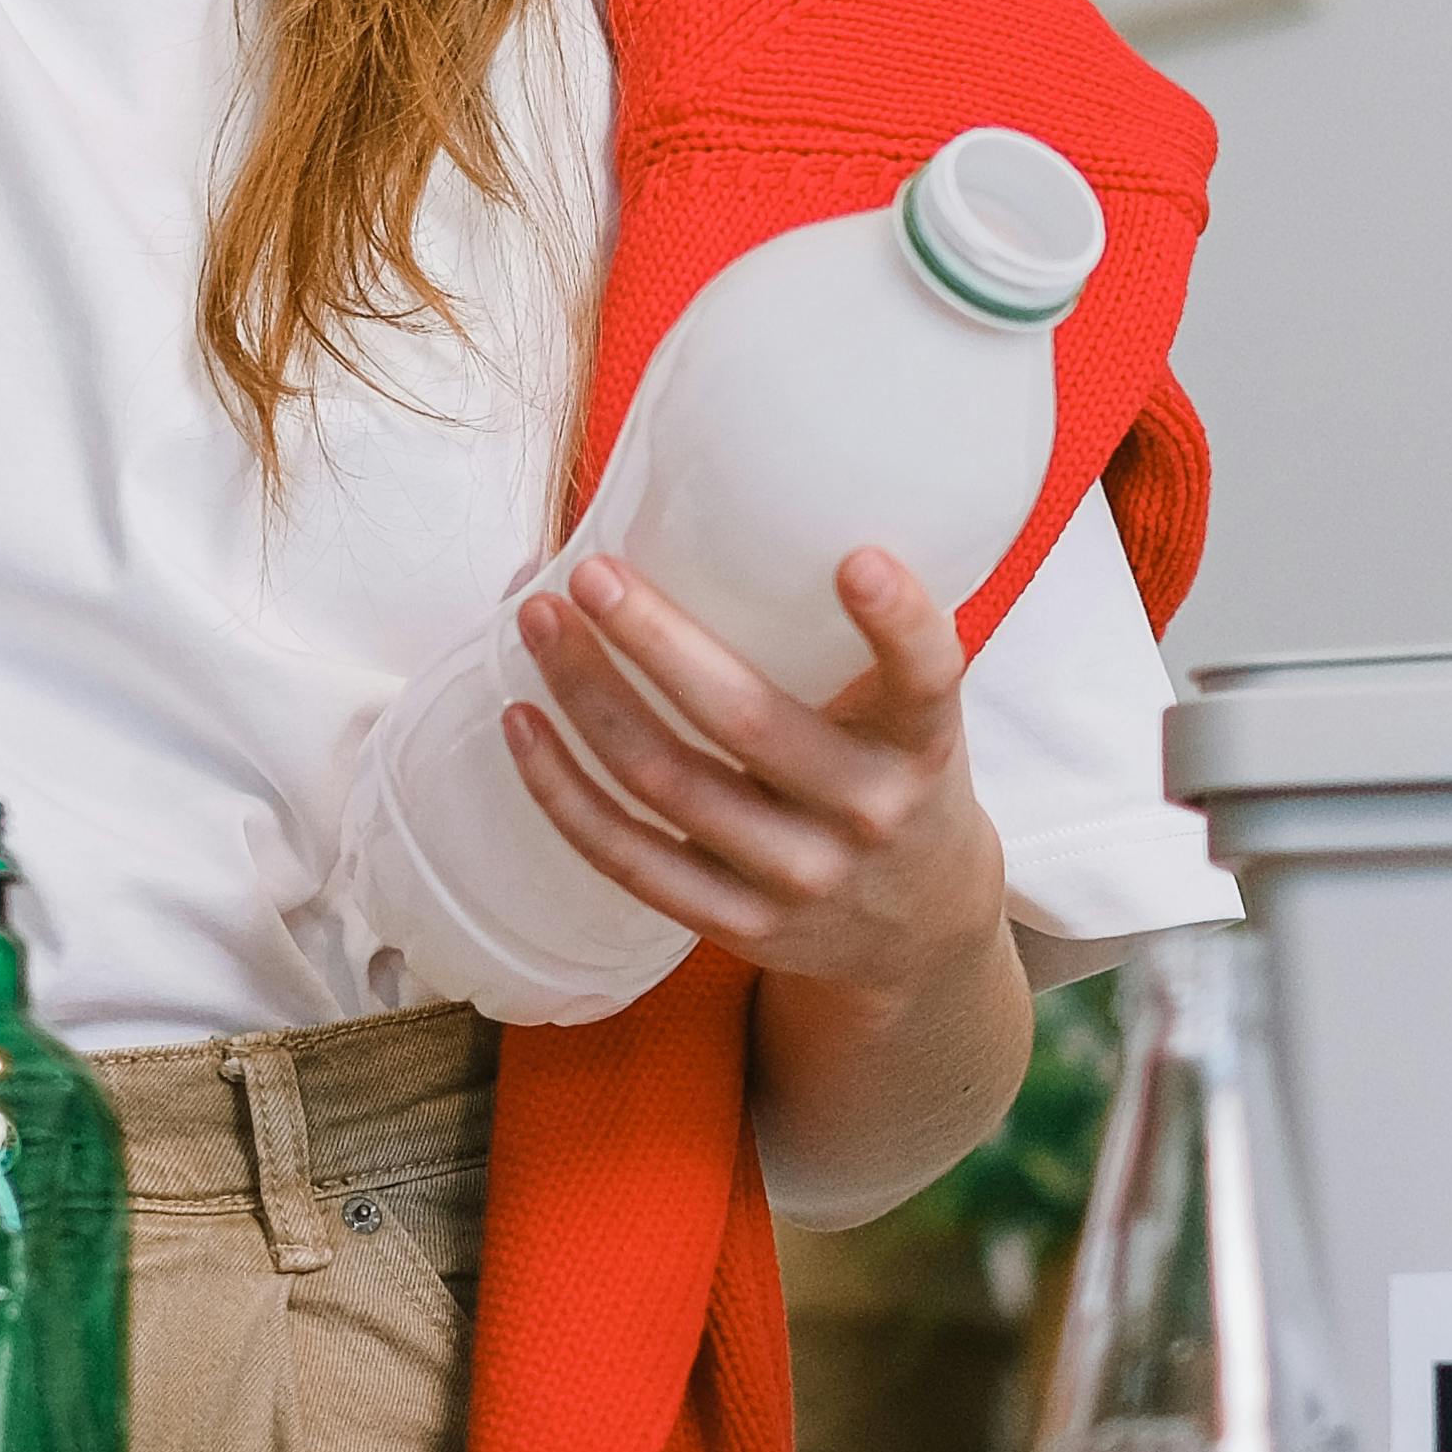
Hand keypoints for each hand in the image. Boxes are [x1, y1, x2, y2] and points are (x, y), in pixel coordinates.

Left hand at [501, 550, 1011, 995]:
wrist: (921, 930)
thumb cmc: (895, 777)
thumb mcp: (911, 716)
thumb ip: (852, 644)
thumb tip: (714, 521)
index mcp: (921, 745)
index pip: (927, 680)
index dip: (897, 624)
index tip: (857, 559)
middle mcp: (865, 813)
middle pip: (745, 722)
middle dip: (656, 641)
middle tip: (593, 573)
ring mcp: (797, 878)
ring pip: (667, 784)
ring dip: (588, 697)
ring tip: (538, 621)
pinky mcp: (737, 925)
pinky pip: (628, 859)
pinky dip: (564, 793)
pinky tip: (523, 727)